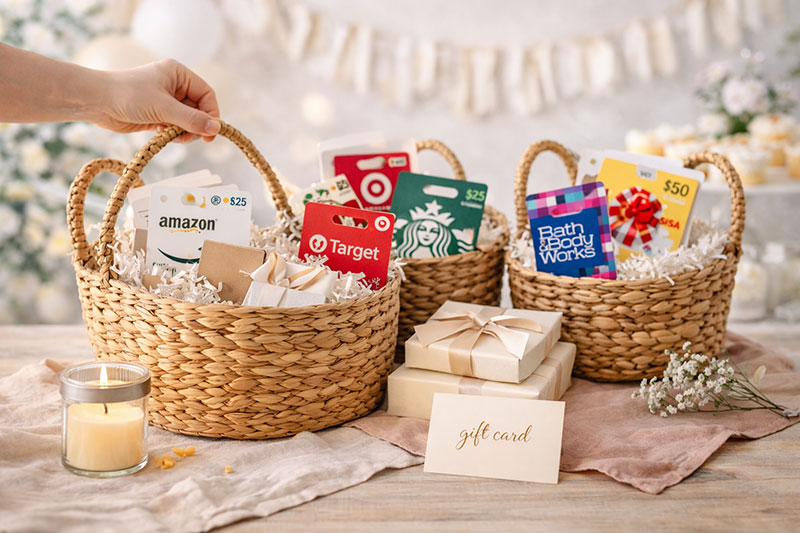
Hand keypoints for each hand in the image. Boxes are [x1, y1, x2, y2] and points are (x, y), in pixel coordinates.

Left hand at [90, 59, 220, 142]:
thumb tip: (216, 129)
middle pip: (199, 109)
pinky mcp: (157, 114)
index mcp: (179, 74)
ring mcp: (166, 100)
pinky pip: (176, 126)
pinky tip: (162, 134)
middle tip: (188, 138)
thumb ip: (191, 119)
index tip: (210, 133)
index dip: (212, 114)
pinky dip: (173, 134)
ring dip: (184, 131)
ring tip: (173, 137)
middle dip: (196, 125)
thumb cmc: (128, 95)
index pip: (207, 95)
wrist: (96, 101)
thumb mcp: (163, 108)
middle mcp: (175, 85)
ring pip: (188, 120)